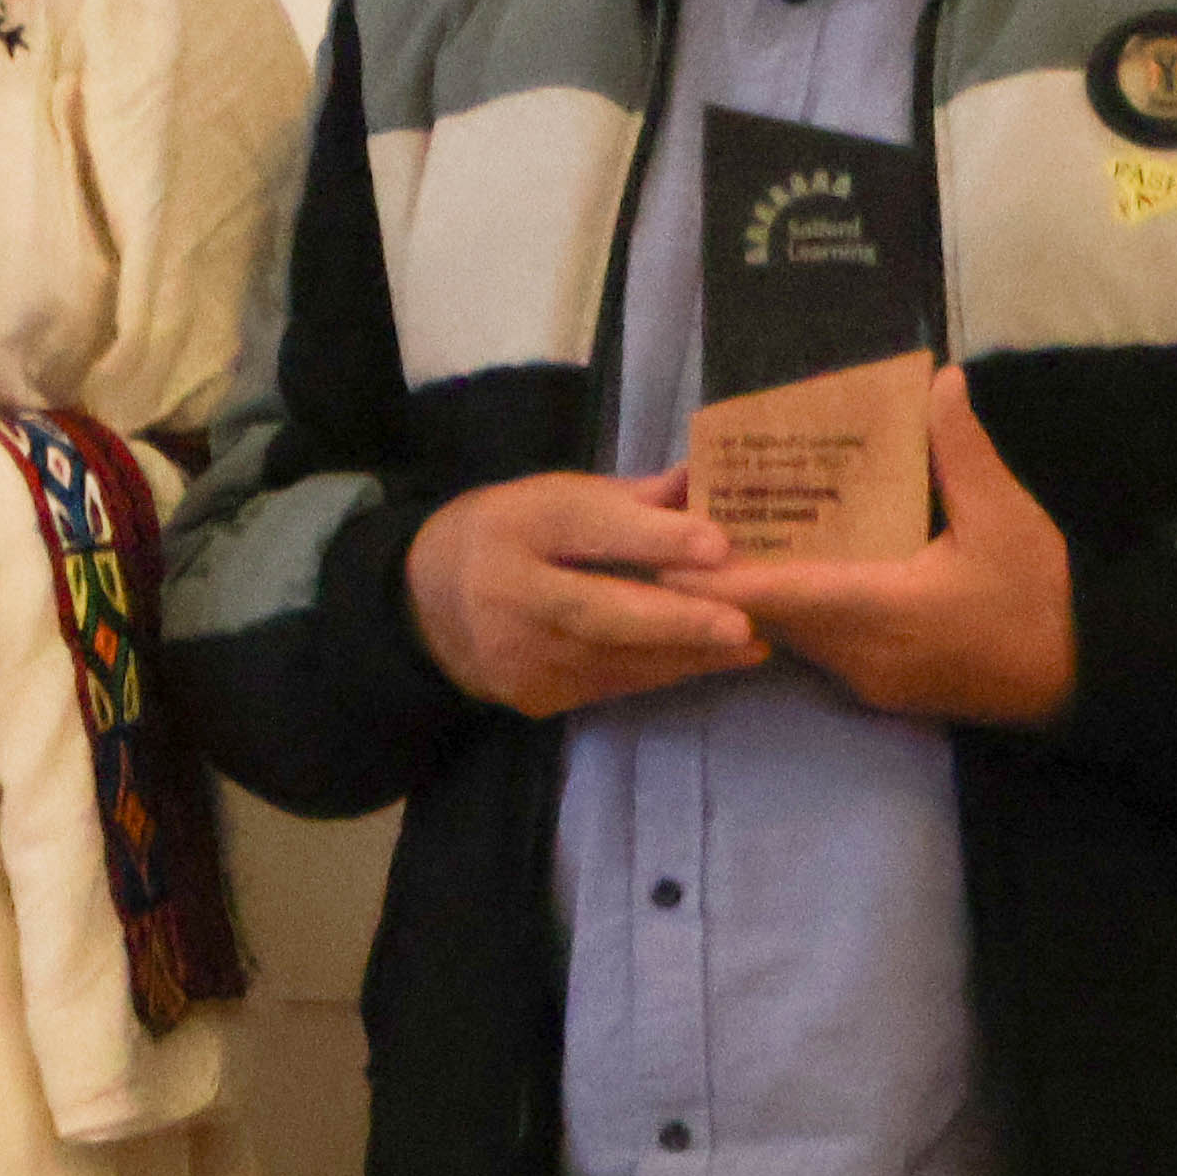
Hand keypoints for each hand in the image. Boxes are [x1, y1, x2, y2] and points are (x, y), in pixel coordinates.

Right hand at [407, 466, 761, 718]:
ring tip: (752, 644)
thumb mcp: (551, 497)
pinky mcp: (532, 695)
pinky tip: (710, 660)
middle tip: (742, 623)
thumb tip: (706, 479)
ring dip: (688, 653)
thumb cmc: (507, 535)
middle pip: (598, 610)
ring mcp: (517, 654)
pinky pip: (610, 684)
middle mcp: (508, 593)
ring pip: (614, 658)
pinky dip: (664, 671)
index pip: (585, 527)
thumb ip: (629, 499)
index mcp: (514, 524)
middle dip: (675, 619)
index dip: (651, 537)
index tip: (717, 543)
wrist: (424, 607)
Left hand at [718, 372, 1077, 727]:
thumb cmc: (1039, 599)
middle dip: (726, 577)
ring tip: (725, 539)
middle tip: (687, 527)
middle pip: (768, 613)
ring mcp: (863, 677)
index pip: (774, 595)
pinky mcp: (876, 687)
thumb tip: (937, 382)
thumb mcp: (1008, 517)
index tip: (662, 555)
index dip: (714, 578)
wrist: (1083, 682)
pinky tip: (789, 569)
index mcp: (877, 609)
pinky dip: (795, 608)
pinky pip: (817, 644)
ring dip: (760, 592)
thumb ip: (962, 452)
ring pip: (789, 632)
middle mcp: (854, 652)